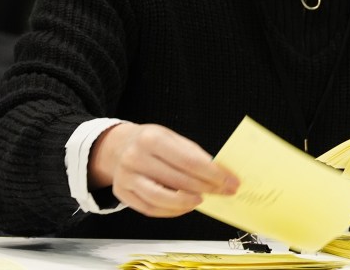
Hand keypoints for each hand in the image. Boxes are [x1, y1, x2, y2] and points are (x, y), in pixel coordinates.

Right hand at [89, 122, 238, 217]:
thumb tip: (221, 174)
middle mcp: (136, 157)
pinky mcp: (122, 193)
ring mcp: (126, 177)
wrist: (118, 146)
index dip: (213, 174)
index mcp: (152, 138)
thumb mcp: (172, 138)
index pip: (189, 161)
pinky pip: (150, 209)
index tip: (231, 181)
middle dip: (206, 188)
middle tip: (225, 192)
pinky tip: (185, 206)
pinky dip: (171, 211)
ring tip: (202, 200)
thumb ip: (194, 154)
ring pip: (161, 198)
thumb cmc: (152, 142)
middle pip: (177, 179)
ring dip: (186, 202)